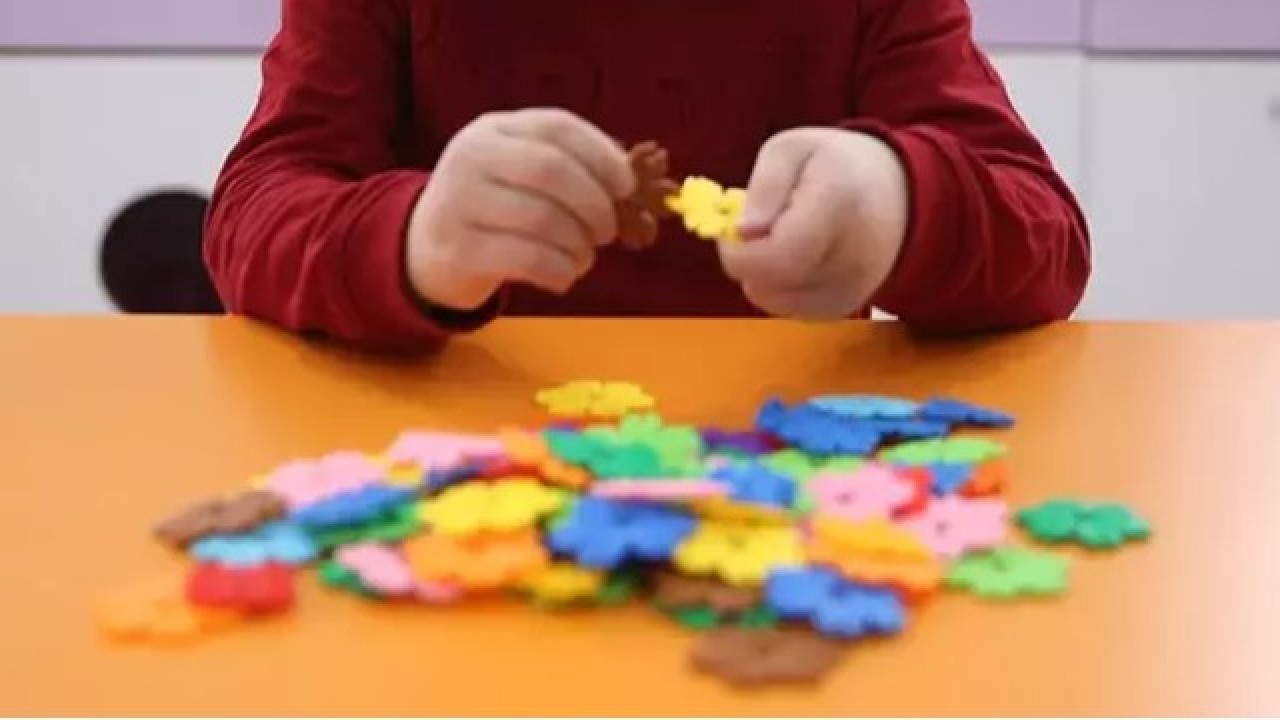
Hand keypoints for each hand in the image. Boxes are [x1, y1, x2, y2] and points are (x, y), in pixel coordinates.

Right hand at [406, 109, 634, 310]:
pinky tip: (563, 277)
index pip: (558, 127)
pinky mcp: (458, 250)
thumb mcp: (516, 171)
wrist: (423, 247)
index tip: (626, 186)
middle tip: (608, 231)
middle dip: (594, 204)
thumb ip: (566, 166)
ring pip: (542, 220)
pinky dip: (559, 271)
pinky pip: (527, 259)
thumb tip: (628, 182)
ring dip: (579, 246)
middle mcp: (471, 157)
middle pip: (551, 170)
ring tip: (584, 258)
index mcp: (494, 129)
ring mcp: (459, 202)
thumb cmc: (492, 206)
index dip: (602, 155)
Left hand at [719, 128, 908, 319]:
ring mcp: (851, 289)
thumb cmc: (837, 165)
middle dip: (747, 260)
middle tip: (757, 231)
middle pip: (770, 283)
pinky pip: (790, 308)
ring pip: (774, 300)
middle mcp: (850, 257)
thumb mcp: (792, 149)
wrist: (901, 197)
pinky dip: (780, 288)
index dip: (740, 252)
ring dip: (762, 275)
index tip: (732, 231)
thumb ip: (764, 186)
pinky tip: (796, 260)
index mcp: (837, 205)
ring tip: (783, 240)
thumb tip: (743, 232)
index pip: (777, 256)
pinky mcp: (845, 308)